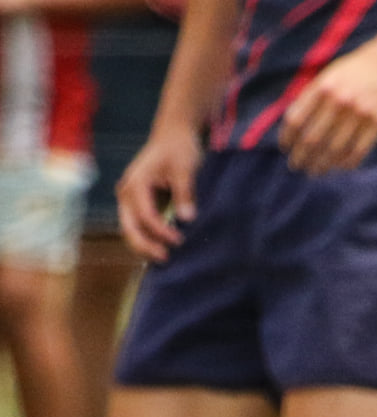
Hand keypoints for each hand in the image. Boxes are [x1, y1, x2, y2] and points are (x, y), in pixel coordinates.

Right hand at [117, 127, 204, 261]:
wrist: (173, 135)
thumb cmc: (179, 148)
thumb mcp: (185, 168)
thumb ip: (184, 192)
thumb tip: (186, 218)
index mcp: (136, 181)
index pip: (144, 213)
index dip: (159, 230)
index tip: (178, 240)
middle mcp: (127, 191)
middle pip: (128, 225)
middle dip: (144, 244)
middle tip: (165, 258)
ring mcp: (129, 197)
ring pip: (130, 228)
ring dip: (144, 244)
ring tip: (164, 258)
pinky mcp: (137, 202)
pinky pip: (137, 224)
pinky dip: (147, 237)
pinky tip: (162, 247)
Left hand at [279, 43, 376, 174]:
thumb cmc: (359, 69)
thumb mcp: (331, 74)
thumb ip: (314, 95)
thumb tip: (295, 124)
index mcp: (322, 87)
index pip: (296, 119)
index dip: (287, 138)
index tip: (285, 149)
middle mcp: (338, 101)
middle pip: (312, 138)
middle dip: (301, 157)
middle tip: (297, 167)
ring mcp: (360, 113)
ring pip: (334, 149)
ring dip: (322, 164)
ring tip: (316, 172)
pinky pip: (358, 151)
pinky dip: (347, 163)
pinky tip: (341, 167)